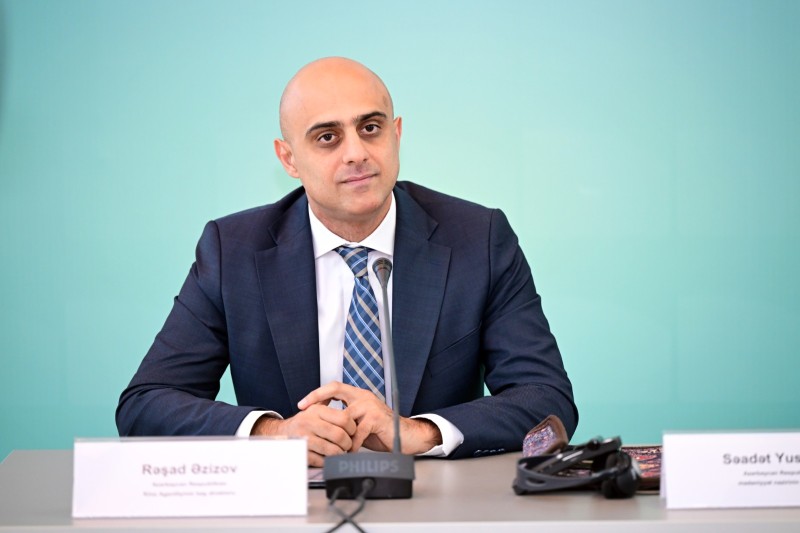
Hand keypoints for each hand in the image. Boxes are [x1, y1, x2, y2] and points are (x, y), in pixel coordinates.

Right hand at [251, 404, 356, 466]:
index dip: (352, 427)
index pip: (344, 418)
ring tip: (340, 452)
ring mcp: (304, 439)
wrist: (281, 433)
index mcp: (316, 411)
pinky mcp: (301, 452)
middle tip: (348, 445)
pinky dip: (328, 461)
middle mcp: (309, 423)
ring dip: (340, 453)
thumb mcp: (314, 408)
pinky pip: (322, 460)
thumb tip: (352, 408)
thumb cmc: (304, 422)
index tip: (352, 432)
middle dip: (348, 443)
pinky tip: (328, 458)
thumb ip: (330, 404)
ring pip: (332, 450)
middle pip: (340, 435)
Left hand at [298, 382, 442, 454]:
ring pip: (344, 417)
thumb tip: (322, 426)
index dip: (317, 394)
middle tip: (306, 413)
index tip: (302, 404)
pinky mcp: (376, 419)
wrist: (406, 437)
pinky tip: (350, 451)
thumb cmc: (381, 432)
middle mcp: (363, 397)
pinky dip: (352, 445)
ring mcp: (370, 406)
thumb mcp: (359, 424)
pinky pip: (356, 433)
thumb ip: (345, 421)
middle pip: (336, 389)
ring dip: (339, 434)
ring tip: (335, 446)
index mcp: (358, 396)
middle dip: (317, 399)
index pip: (334, 387)